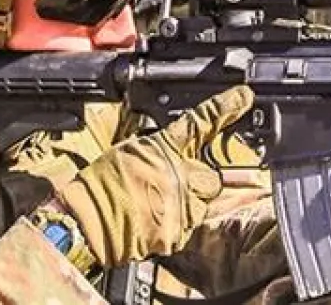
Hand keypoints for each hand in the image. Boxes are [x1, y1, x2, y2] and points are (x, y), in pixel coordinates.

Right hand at [53, 86, 252, 265]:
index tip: (244, 97)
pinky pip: (188, 226)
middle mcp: (179, 176)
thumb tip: (176, 148)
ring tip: (159, 205)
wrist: (85, 222)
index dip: (226, 108)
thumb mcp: (130, 150)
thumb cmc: (99, 185)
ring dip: (189, 204)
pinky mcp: (177, 233)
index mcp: (164, 148)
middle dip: (202, 181)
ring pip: (203, 204)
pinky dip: (176, 224)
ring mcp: (181, 207)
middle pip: (213, 177)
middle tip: (177, 185)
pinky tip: (155, 220)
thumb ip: (160, 147)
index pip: (201, 122)